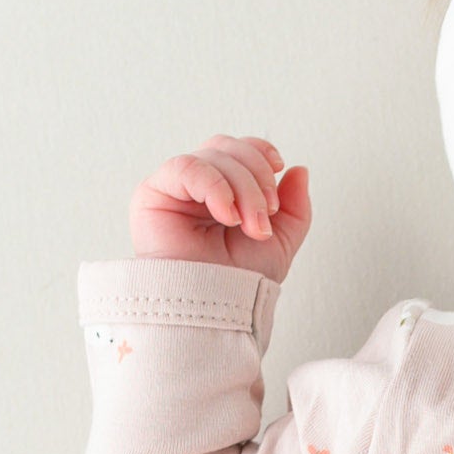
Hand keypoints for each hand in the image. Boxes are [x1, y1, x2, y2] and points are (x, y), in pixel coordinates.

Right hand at [130, 135, 312, 279]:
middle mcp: (198, 186)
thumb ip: (294, 206)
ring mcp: (175, 188)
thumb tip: (300, 169)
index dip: (259, 150)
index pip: (239, 149)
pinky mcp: (153, 193)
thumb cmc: (241, 280)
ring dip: (243, 188)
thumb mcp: (282, 240)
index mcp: (225, 191)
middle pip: (227, 147)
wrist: (218, 306)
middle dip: (257, 176)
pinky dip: (216, 187)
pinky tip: (227, 216)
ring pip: (212, 157)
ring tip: (251, 226)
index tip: (279, 168)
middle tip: (266, 215)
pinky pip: (186, 167)